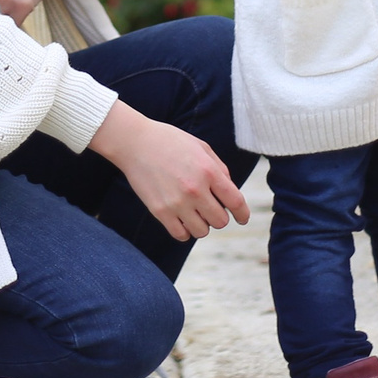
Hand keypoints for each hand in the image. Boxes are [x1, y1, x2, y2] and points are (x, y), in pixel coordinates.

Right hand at [87, 103, 250, 241]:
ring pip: (202, 231)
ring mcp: (177, 202)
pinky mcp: (160, 211)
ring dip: (201, 224)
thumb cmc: (170, 142)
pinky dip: (184, 230)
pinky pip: (181, 235)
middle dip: (219, 216)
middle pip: (220, 221)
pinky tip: (181, 219)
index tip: (242, 218)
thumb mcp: (201, 147)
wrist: (135, 142)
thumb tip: (231, 192)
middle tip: (209, 207)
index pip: (236, 202)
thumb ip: (219, 169)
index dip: (243, 214)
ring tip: (193, 212)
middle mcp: (195, 189)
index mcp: (209, 171)